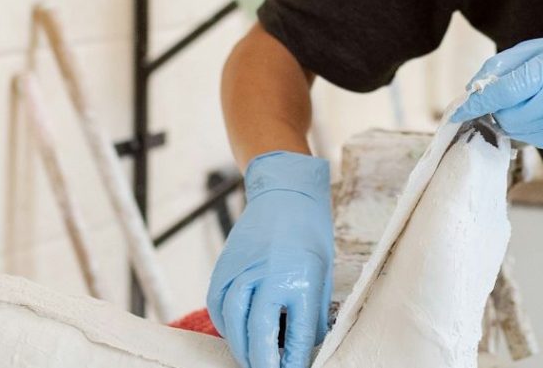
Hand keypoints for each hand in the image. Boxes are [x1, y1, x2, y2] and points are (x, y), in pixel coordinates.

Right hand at [207, 151, 333, 367]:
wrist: (285, 191)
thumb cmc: (309, 231)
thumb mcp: (323, 271)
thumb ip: (313, 310)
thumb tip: (305, 347)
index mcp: (302, 277)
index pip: (296, 334)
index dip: (293, 361)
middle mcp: (270, 275)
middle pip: (259, 334)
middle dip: (263, 363)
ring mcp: (243, 270)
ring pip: (233, 324)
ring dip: (241, 349)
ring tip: (252, 360)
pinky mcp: (226, 266)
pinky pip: (219, 306)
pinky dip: (226, 326)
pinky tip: (238, 333)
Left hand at [450, 24, 542, 148]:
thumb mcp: (536, 47)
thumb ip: (502, 67)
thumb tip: (473, 90)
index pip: (506, 92)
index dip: (479, 103)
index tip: (458, 110)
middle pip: (510, 117)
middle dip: (495, 110)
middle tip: (497, 97)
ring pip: (520, 132)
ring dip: (510, 120)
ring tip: (523, 101)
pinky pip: (535, 140)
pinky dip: (527, 128)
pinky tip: (540, 110)